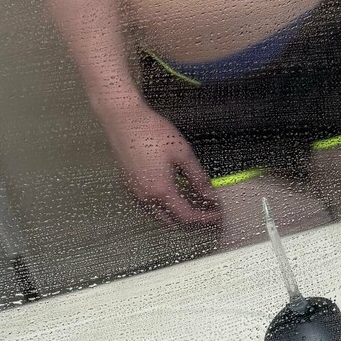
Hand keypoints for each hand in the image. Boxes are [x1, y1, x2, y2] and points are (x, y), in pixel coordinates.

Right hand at [101, 100, 219, 226]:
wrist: (123, 120)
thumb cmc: (152, 132)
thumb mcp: (182, 153)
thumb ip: (197, 177)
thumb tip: (210, 195)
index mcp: (161, 190)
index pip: (187, 216)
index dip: (204, 219)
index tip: (217, 214)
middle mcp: (145, 197)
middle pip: (172, 221)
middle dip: (191, 220)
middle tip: (207, 211)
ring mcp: (134, 193)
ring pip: (158, 216)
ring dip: (176, 215)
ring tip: (192, 203)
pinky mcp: (127, 185)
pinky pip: (147, 206)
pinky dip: (162, 207)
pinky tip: (171, 194)